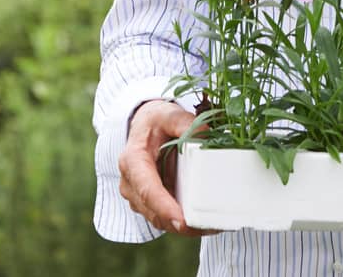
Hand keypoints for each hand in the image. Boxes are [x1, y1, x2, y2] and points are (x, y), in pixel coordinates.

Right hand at [118, 99, 220, 237]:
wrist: (143, 126)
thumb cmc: (156, 121)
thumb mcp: (168, 114)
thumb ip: (183, 122)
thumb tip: (205, 132)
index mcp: (132, 160)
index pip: (147, 189)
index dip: (164, 207)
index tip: (183, 221)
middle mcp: (130, 183)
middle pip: (153, 211)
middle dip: (179, 224)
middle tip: (209, 226)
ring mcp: (137, 195)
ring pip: (158, 219)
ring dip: (183, 227)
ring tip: (212, 226)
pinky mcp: (147, 202)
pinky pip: (163, 218)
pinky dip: (182, 223)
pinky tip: (204, 223)